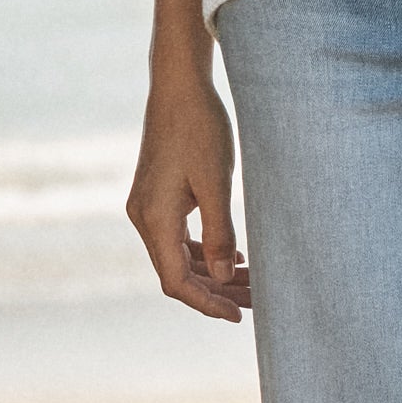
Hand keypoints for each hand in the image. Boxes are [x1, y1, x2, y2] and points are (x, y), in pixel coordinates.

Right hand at [126, 64, 252, 318]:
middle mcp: (144, 217)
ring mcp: (148, 207)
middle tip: (257, 302)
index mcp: (155, 218)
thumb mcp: (215, 182)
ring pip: (179, 256)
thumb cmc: (200, 128)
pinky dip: (204, 252)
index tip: (238, 316)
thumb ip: (218, 232)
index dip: (206, 303)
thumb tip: (221, 278)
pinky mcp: (158, 196)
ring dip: (212, 273)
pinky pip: (178, 237)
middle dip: (216, 292)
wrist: (179, 86)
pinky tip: (233, 256)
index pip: (175, 281)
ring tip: (251, 284)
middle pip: (177, 273)